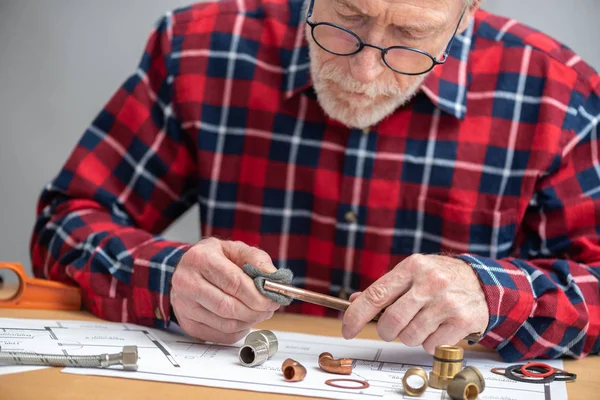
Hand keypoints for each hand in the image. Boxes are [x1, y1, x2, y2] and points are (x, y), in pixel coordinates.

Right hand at [170, 238, 280, 343]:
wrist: (187, 269)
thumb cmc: (214, 258)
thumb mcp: (235, 249)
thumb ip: (256, 259)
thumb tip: (273, 277)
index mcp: (201, 259)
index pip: (234, 283)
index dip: (257, 295)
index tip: (273, 299)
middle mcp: (187, 283)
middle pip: (229, 307)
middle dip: (256, 311)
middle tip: (270, 307)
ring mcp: (184, 306)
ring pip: (226, 324)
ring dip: (249, 321)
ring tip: (259, 312)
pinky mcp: (187, 324)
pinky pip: (220, 336)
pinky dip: (238, 331)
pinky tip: (243, 319)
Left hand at [342, 254, 487, 353]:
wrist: (482, 281)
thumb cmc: (439, 278)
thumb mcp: (412, 273)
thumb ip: (385, 288)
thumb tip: (355, 302)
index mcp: (412, 267)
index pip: (376, 295)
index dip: (356, 316)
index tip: (347, 330)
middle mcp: (430, 282)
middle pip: (391, 321)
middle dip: (387, 331)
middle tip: (393, 328)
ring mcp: (447, 302)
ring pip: (410, 337)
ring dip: (410, 337)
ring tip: (422, 323)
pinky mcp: (462, 321)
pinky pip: (431, 346)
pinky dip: (430, 343)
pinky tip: (438, 328)